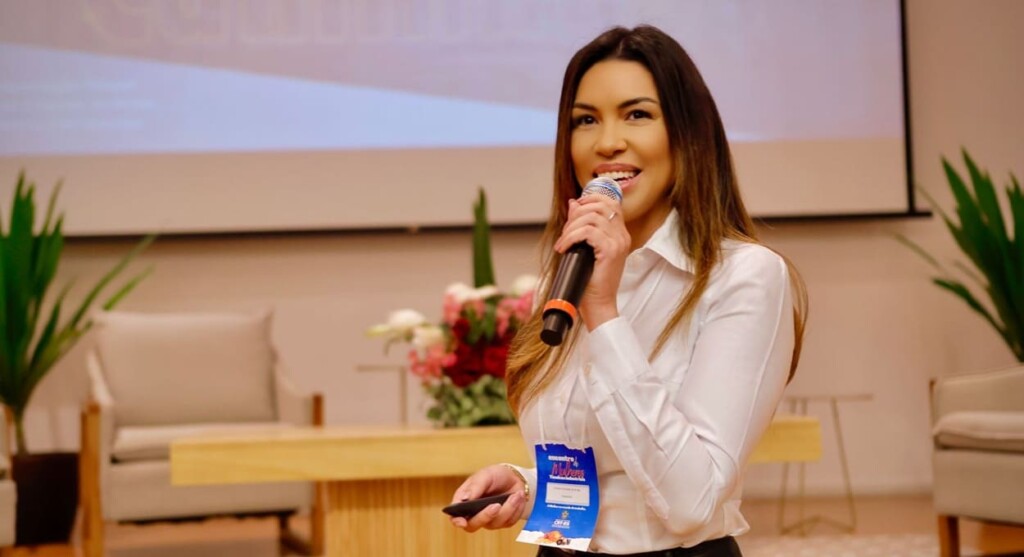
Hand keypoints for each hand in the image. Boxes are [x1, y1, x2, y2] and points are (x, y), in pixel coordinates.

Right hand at [449, 464, 527, 531]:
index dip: (457, 521)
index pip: (455, 516)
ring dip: (507, 508)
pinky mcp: (504, 522)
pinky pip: (509, 521)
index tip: (462, 521)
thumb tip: (464, 499)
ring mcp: (489, 520)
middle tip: (496, 505)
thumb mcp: (485, 475)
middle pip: (473, 525)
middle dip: (486, 516)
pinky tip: (518, 496)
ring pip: (495, 523)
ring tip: (515, 494)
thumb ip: (475, 487)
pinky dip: (515, 508)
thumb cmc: (495, 476)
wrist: (514, 477)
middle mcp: (474, 514)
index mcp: (464, 501)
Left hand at [553, 195, 629, 330]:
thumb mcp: (585, 248)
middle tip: (565, 232)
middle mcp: (622, 235)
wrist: (599, 305)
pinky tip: (564, 248)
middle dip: (576, 214)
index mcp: (619, 234)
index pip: (611, 202)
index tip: (575, 208)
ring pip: (591, 218)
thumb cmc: (591, 281)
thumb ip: (580, 225)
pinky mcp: (611, 251)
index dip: (591, 198)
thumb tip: (573, 203)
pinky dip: (571, 237)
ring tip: (563, 242)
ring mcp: (618, 242)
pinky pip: (588, 232)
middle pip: (600, 206)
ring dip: (571, 227)